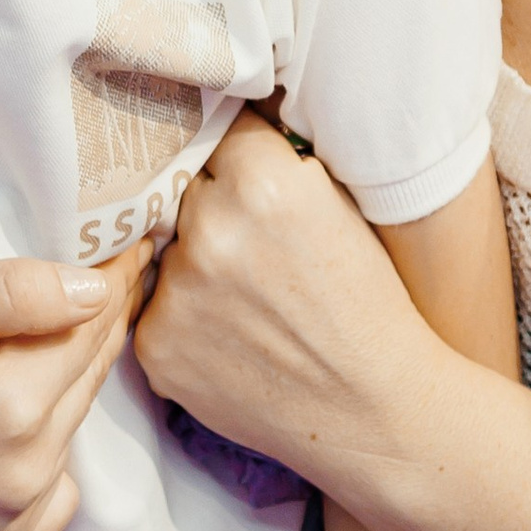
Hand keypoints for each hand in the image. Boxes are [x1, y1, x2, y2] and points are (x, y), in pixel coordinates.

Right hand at [0, 247, 149, 530]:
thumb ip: (11, 292)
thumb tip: (94, 289)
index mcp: (13, 407)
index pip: (91, 329)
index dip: (112, 283)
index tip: (132, 251)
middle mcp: (24, 475)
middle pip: (87, 380)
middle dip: (94, 329)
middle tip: (107, 282)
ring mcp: (9, 524)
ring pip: (71, 435)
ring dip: (65, 392)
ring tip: (39, 351)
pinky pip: (52, 500)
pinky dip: (46, 463)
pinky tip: (14, 433)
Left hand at [136, 114, 426, 480]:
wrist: (376, 410)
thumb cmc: (368, 305)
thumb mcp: (341, 208)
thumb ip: (279, 164)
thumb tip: (228, 120)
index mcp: (264, 184)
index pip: (221, 133)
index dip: (243, 162)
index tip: (254, 183)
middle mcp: (211, 231)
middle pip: (187, 190)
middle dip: (214, 209)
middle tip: (257, 252)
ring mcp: (176, 292)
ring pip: (168, 251)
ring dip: (194, 265)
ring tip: (249, 303)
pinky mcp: (155, 346)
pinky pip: (155, 306)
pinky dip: (183, 317)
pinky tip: (230, 338)